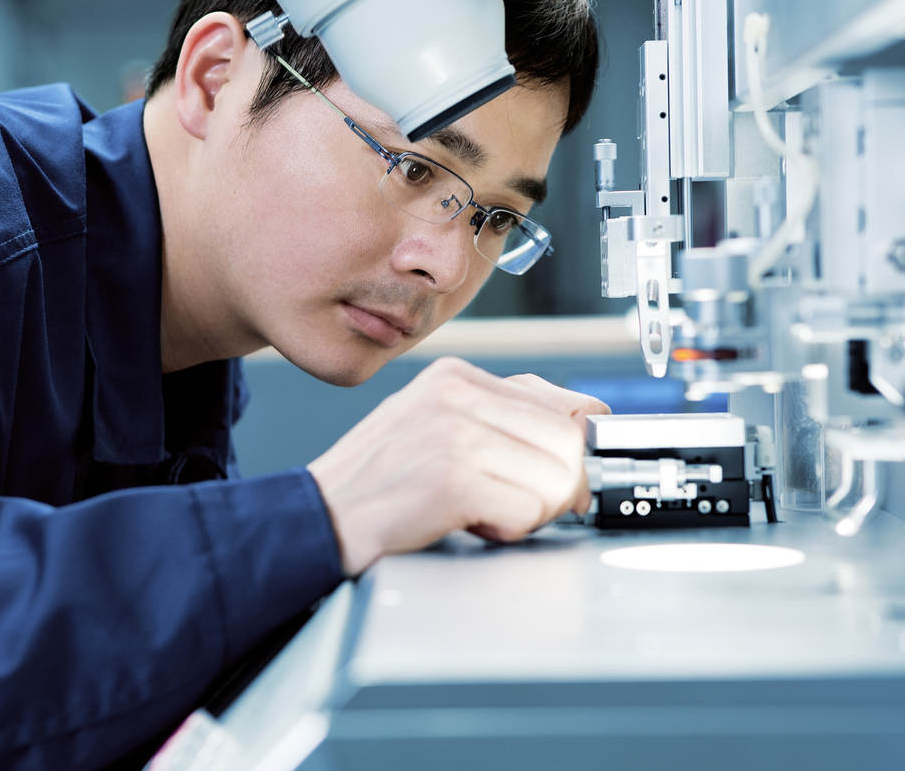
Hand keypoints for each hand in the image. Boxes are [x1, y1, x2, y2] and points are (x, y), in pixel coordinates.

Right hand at [308, 357, 609, 575]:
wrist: (316, 517)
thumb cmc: (378, 481)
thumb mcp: (438, 425)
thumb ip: (503, 419)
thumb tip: (588, 429)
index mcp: (457, 375)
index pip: (561, 404)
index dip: (572, 450)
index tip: (565, 475)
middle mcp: (456, 394)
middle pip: (567, 443)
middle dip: (556, 488)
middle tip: (517, 505)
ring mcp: (453, 434)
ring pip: (555, 478)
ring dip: (530, 512)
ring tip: (484, 512)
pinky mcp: (452, 479)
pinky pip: (525, 511)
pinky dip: (506, 530)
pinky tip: (469, 524)